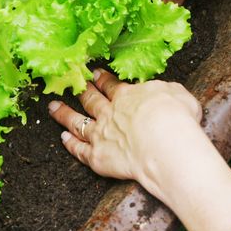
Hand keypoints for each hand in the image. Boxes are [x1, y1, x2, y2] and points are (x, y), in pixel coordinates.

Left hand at [48, 68, 230, 230]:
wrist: (165, 144)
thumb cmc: (176, 119)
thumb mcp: (179, 94)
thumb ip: (167, 90)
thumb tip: (165, 90)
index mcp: (129, 96)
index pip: (112, 85)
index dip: (102, 79)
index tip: (95, 73)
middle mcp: (110, 113)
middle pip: (90, 100)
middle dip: (81, 90)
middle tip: (71, 83)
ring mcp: (100, 135)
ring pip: (77, 122)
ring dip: (64, 114)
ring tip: (52, 107)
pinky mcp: (97, 157)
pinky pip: (79, 150)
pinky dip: (70, 144)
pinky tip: (63, 139)